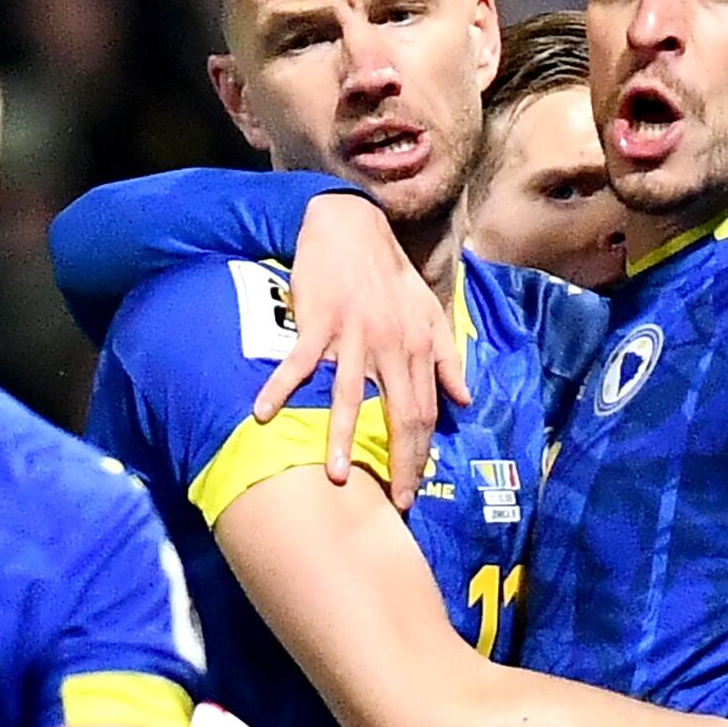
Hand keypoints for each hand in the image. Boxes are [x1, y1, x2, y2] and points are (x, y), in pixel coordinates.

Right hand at [253, 192, 467, 511]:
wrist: (350, 226)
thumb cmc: (387, 273)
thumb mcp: (428, 311)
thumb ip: (447, 356)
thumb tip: (464, 397)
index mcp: (417, 346)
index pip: (424, 412)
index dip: (420, 454)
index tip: (411, 490)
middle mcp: (391, 345)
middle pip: (399, 413)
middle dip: (398, 461)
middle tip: (390, 500)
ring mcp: (353, 334)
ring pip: (350, 396)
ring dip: (342, 438)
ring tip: (336, 477)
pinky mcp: (318, 320)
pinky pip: (299, 362)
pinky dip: (280, 388)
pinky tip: (263, 415)